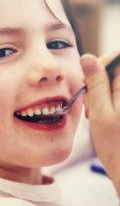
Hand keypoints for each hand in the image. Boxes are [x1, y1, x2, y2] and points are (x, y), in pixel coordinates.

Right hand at [81, 51, 119, 193]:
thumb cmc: (116, 147)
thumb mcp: (100, 112)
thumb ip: (96, 83)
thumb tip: (88, 58)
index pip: (117, 58)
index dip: (101, 64)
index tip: (90, 80)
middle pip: (113, 70)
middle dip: (97, 82)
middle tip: (90, 103)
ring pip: (111, 82)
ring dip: (98, 93)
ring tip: (93, 112)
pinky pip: (112, 93)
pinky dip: (102, 100)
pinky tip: (98, 114)